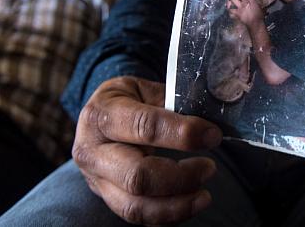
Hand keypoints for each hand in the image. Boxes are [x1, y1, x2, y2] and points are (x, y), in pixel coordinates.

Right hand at [72, 76, 222, 224]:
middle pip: (137, 176)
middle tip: (210, 168)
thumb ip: (172, 105)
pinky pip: (137, 216)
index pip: (145, 127)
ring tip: (205, 195)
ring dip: (177, 205)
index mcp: (102, 114)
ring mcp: (96, 179)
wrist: (98, 118)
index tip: (212, 135)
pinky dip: (168, 215)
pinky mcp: (105, 197)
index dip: (183, 134)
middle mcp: (92, 150)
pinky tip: (189, 203)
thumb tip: (208, 125)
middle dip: (181, 176)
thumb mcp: (144, 89)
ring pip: (135, 206)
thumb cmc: (127, 100)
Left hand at [226, 0, 262, 28]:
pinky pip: (230, 10)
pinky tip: (230, 9)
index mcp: (252, 0)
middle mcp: (245, 2)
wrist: (256, 24)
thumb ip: (255, 0)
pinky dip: (230, 10)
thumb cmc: (259, 15)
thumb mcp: (259, 6)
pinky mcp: (237, 14)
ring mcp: (240, 8)